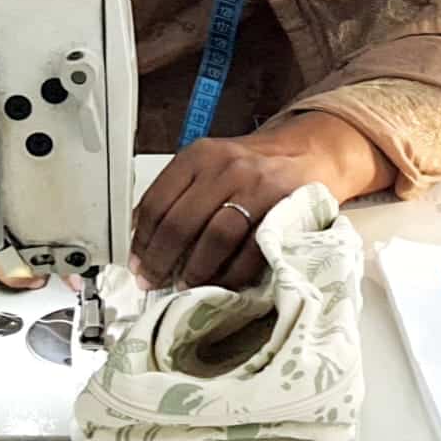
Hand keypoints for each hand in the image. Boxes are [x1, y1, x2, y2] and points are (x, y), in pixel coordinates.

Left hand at [130, 114, 393, 292]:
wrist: (305, 154)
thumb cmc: (248, 168)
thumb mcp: (209, 166)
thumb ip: (178, 193)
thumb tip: (140, 235)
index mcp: (198, 156)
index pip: (157, 200)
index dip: (142, 238)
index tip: (135, 263)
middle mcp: (224, 167)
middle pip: (181, 222)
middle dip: (161, 259)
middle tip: (152, 282)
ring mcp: (256, 188)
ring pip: (214, 237)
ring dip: (195, 270)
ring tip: (185, 286)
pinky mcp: (283, 212)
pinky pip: (250, 252)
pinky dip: (231, 274)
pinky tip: (220, 284)